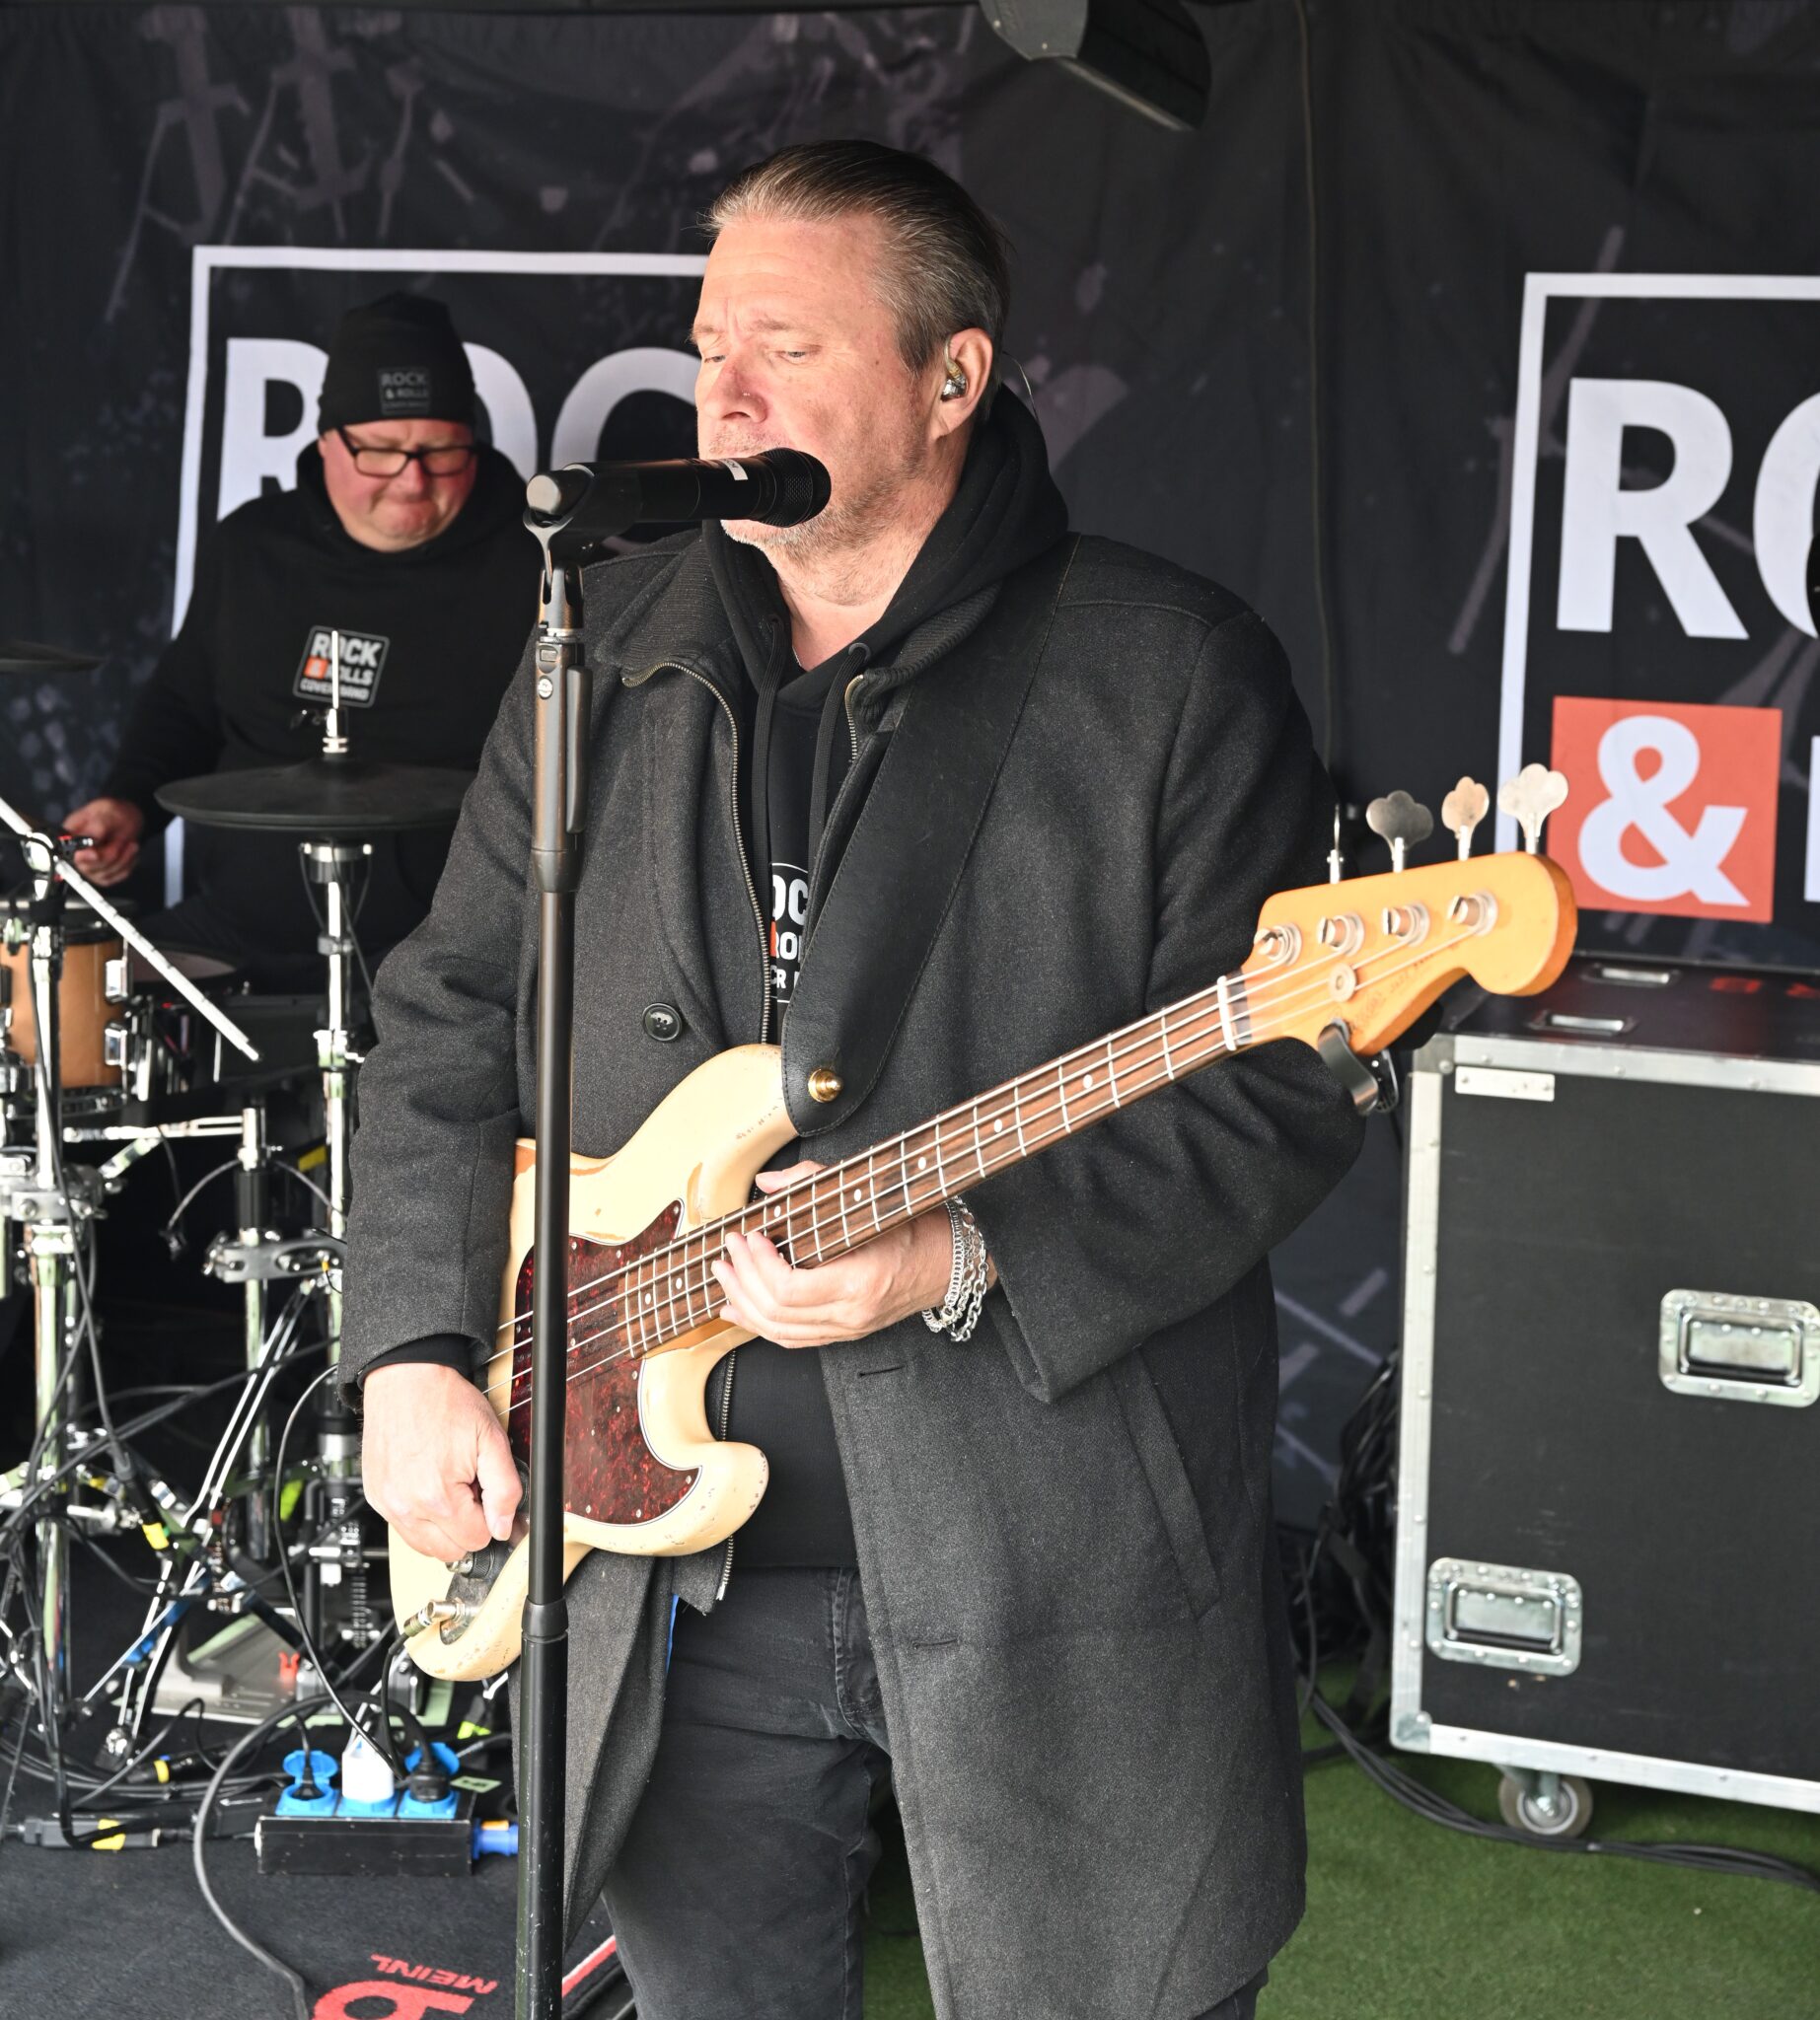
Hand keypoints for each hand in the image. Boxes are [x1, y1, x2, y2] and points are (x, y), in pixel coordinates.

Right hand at [61, 797, 144, 886]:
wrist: (127, 818)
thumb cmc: (112, 813)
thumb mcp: (105, 814)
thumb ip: (96, 828)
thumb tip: (89, 841)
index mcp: (69, 837)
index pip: (68, 855)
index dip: (83, 858)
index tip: (96, 853)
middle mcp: (75, 854)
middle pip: (88, 868)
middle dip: (109, 855)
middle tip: (121, 840)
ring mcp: (89, 866)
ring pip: (105, 874)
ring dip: (123, 859)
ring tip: (131, 844)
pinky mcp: (104, 873)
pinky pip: (118, 875)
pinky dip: (128, 864)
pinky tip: (130, 852)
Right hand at [360, 1362, 520, 1561]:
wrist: (407, 1378)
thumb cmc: (445, 1402)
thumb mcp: (491, 1439)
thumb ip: (505, 1489)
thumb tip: (506, 1527)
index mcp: (438, 1495)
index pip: (477, 1539)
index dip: (489, 1517)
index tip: (485, 1492)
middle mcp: (406, 1506)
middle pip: (451, 1550)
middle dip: (467, 1525)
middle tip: (469, 1488)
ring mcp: (387, 1504)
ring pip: (426, 1546)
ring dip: (444, 1527)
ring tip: (449, 1487)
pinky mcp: (376, 1498)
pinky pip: (404, 1529)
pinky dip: (421, 1518)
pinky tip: (429, 1487)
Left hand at [712, 1160, 973, 1348]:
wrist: (951, 1260)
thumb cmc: (916, 1226)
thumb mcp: (868, 1195)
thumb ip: (812, 1183)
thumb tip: (768, 1183)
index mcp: (860, 1283)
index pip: (789, 1289)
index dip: (758, 1265)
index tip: (748, 1236)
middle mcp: (852, 1315)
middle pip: (776, 1313)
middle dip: (742, 1280)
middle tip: (728, 1250)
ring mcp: (849, 1329)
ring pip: (779, 1332)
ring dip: (743, 1303)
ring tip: (724, 1275)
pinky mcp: (846, 1332)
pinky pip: (792, 1339)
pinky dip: (759, 1323)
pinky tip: (738, 1308)